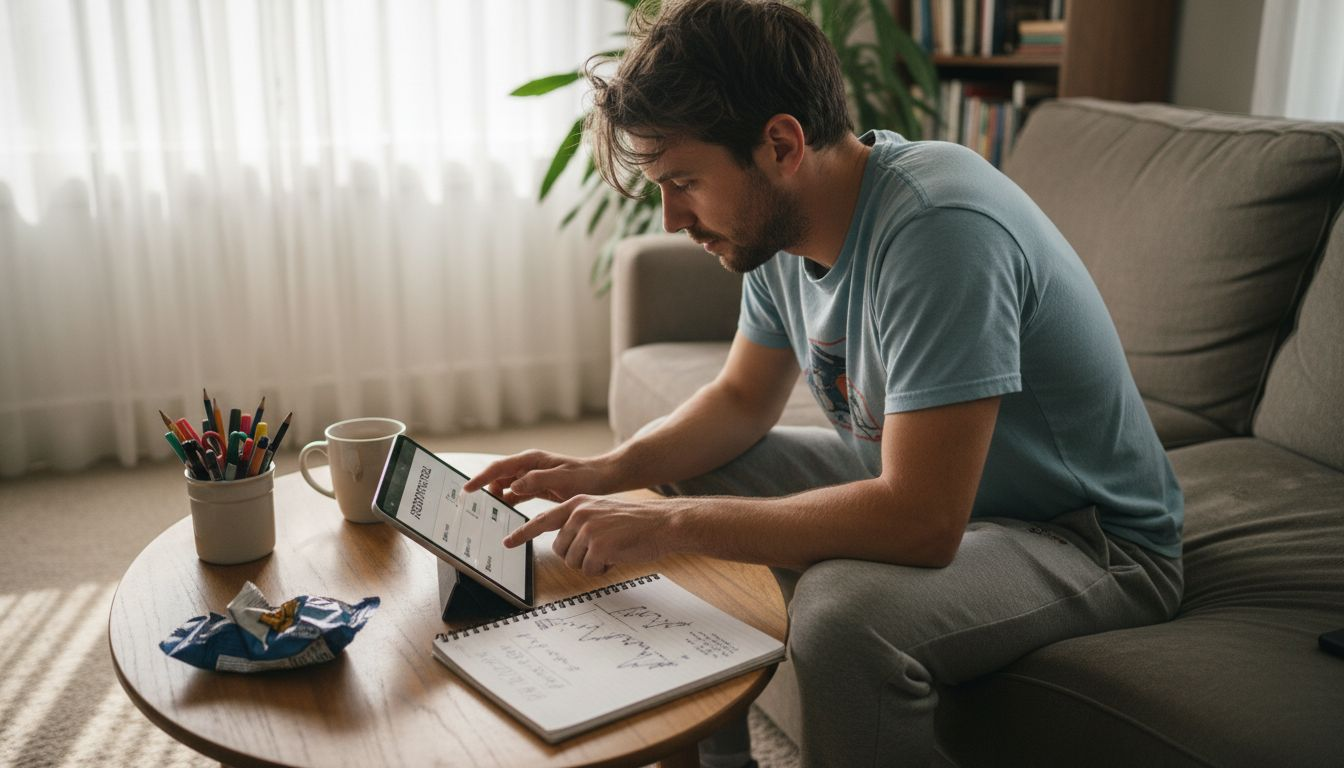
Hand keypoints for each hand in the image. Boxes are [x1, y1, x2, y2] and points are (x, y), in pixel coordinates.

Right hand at [462, 450, 613, 505]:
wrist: (601, 478)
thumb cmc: (584, 476)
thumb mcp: (562, 479)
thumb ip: (537, 481)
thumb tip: (513, 486)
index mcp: (531, 460)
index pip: (499, 468)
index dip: (481, 478)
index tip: (467, 489)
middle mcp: (528, 466)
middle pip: (498, 477)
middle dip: (485, 489)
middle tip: (476, 506)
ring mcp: (531, 476)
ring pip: (505, 486)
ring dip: (496, 497)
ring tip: (485, 511)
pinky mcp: (536, 487)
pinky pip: (516, 494)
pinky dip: (508, 502)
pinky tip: (502, 513)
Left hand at [503, 496, 675, 576]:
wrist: (663, 523)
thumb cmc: (636, 523)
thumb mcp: (602, 513)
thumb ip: (580, 522)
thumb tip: (564, 544)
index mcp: (577, 503)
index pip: (542, 520)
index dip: (523, 533)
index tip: (507, 542)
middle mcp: (578, 513)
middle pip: (559, 549)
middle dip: (577, 556)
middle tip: (600, 550)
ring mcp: (587, 528)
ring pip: (573, 561)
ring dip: (592, 563)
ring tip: (612, 549)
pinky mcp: (598, 545)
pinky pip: (590, 569)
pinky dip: (603, 568)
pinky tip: (617, 556)